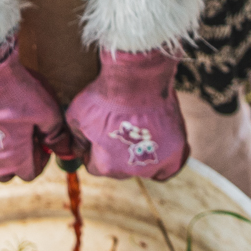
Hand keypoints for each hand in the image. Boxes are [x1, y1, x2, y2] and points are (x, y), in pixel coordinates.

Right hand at [0, 38, 68, 182]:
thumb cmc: (18, 91)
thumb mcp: (48, 112)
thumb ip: (57, 136)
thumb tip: (65, 152)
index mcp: (14, 162)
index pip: (30, 173)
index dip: (38, 156)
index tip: (38, 139)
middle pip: (6, 172)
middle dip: (15, 157)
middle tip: (19, 132)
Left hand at [67, 46, 186, 180]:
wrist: (137, 79)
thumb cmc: (105, 96)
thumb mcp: (76, 116)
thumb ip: (76, 139)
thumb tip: (77, 150)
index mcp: (106, 166)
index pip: (94, 167)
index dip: (92, 151)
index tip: (97, 135)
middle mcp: (132, 171)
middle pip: (119, 169)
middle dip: (115, 152)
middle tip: (119, 129)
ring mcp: (156, 162)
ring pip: (144, 167)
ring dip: (139, 154)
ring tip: (138, 131)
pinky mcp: (175, 151)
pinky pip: (168, 166)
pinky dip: (163, 161)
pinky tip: (158, 150)